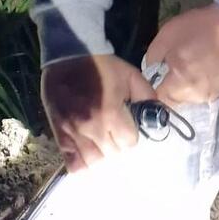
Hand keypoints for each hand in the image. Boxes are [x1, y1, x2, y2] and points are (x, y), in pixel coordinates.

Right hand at [41, 55, 156, 171]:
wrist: (68, 55)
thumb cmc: (101, 66)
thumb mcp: (131, 75)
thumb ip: (147, 97)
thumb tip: (158, 116)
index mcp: (111, 114)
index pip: (129, 143)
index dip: (131, 135)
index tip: (127, 126)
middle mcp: (92, 128)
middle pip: (113, 154)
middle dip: (117, 144)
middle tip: (113, 131)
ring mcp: (74, 134)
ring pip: (94, 162)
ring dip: (101, 156)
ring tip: (101, 143)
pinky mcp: (60, 136)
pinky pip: (73, 164)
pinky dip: (82, 164)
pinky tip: (86, 154)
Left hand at [146, 4, 218, 104]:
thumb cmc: (196, 28)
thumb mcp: (164, 38)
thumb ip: (151, 61)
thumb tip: (149, 75)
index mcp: (180, 83)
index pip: (158, 101)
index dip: (152, 91)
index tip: (153, 79)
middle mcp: (194, 96)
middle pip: (172, 102)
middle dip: (167, 89)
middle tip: (170, 70)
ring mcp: (207, 97)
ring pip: (185, 100)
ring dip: (181, 88)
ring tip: (186, 69)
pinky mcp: (216, 94)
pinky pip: (197, 95)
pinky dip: (193, 86)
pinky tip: (196, 71)